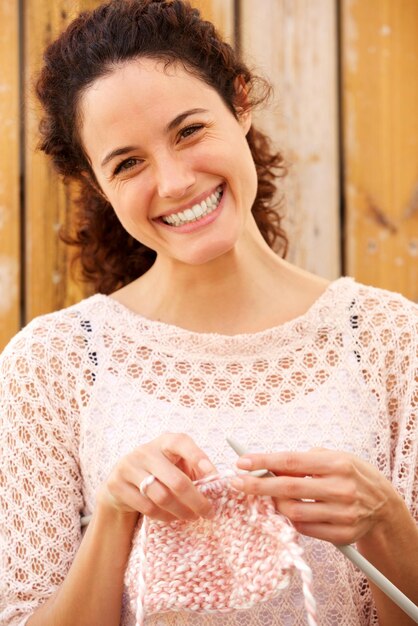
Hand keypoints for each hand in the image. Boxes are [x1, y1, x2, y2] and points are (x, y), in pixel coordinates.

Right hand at [97, 432, 216, 522]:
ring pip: (162, 497)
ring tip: (192, 517)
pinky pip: (147, 508)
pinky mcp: (117, 484)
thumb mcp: (177, 464)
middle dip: (196, 500)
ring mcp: (129, 466)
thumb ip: (195, 469)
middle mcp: (146, 451)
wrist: (121, 481)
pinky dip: (164, 516)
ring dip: (181, 512)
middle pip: (176, 480)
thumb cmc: (160, 471)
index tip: (214, 475)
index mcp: (165, 441)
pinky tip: (173, 517)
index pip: (182, 443)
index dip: (199, 458)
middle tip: (208, 512)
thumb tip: (216, 482)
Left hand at [230, 448, 399, 544]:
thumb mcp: (333, 458)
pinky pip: (305, 529)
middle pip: (288, 488)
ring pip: (294, 512)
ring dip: (273, 505)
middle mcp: (341, 488)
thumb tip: (266, 466)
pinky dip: (291, 520)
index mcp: (337, 464)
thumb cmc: (348, 475)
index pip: (291, 461)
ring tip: (265, 497)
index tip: (241, 462)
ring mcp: (343, 514)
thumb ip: (302, 461)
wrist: (382, 504)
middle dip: (257, 485)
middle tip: (235, 482)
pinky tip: (287, 511)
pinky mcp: (343, 534)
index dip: (263, 461)